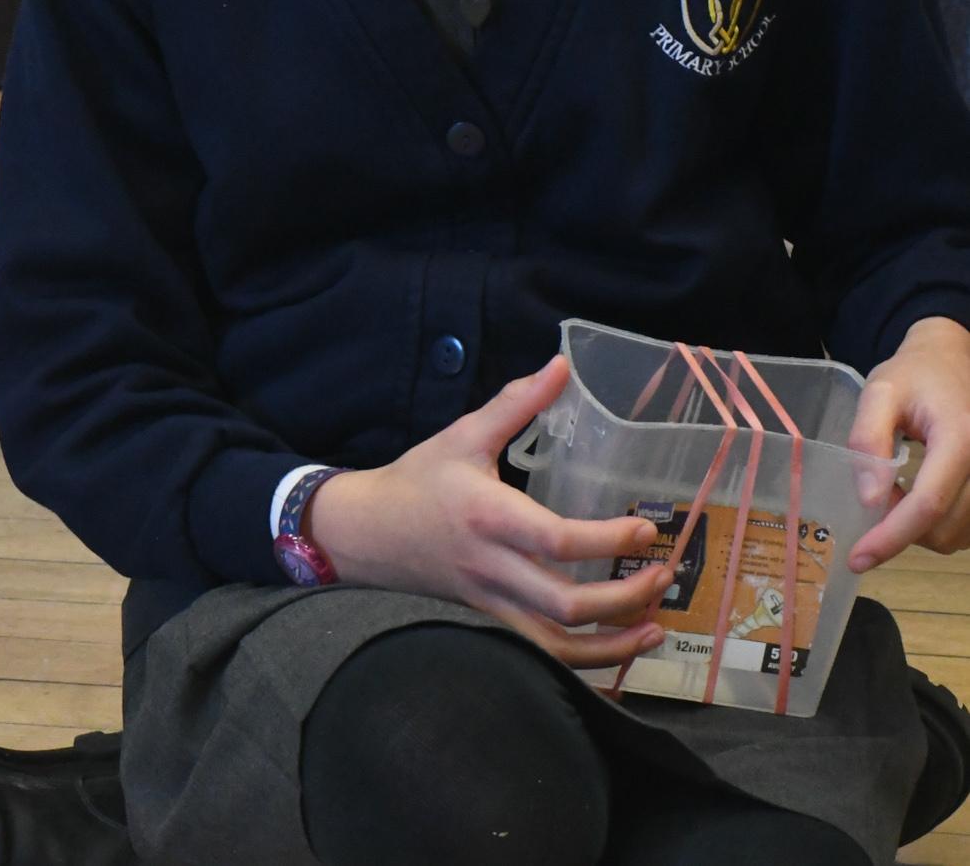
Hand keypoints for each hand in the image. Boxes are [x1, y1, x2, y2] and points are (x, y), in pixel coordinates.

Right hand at [310, 356, 675, 668]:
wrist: (365, 533)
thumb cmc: (418, 481)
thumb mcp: (462, 436)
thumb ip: (516, 403)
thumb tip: (560, 365)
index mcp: (489, 517)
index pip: (556, 541)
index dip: (608, 541)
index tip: (645, 529)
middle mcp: (492, 567)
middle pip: (566, 605)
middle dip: (624, 599)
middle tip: (662, 577)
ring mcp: (491, 601)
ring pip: (557, 645)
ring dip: (612, 645)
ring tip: (654, 629)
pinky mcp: (490, 620)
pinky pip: (541, 654)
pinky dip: (584, 661)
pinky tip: (617, 649)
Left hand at [849, 316, 969, 571]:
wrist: (952, 361)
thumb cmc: (913, 375)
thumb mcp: (879, 393)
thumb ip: (869, 440)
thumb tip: (869, 500)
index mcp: (962, 437)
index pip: (930, 503)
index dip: (892, 537)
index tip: (858, 559)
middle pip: (945, 526)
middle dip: (901, 529)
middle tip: (873, 497)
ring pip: (960, 535)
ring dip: (920, 529)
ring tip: (895, 493)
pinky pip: (969, 528)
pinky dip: (939, 525)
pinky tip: (918, 498)